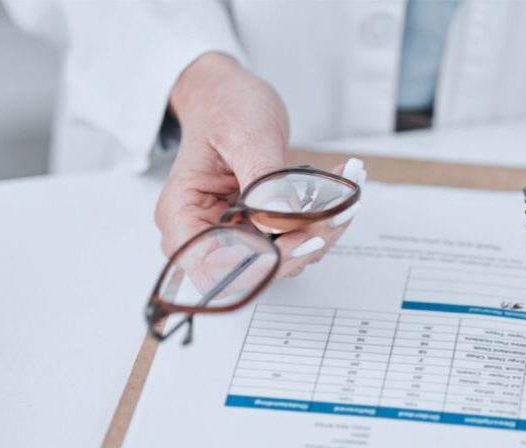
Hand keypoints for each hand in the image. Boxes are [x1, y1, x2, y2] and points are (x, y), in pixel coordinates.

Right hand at [154, 52, 355, 280]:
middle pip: (252, 271)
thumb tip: (283, 221)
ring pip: (280, 263)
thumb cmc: (225, 108)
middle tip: (335, 215)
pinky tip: (338, 199)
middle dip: (299, 250)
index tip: (299, 238)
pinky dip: (319, 227)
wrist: (227, 97)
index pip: (213, 268)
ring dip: (317, 238)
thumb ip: (264, 180)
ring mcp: (233, 236)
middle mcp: (204, 234)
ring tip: (343, 202)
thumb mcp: (245, 135)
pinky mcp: (259, 232)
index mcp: (182, 216)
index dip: (258, 264)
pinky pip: (292, 244)